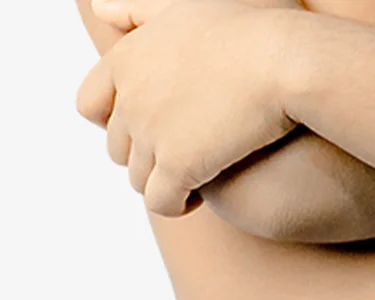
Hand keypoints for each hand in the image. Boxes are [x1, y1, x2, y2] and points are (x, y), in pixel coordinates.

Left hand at [76, 0, 302, 216]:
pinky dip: (176, 204)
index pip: (90, 105)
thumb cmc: (248, 29)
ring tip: (198, 178)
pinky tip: (200, 195)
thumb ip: (136, 9)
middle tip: (186, 156)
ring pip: (139, 180)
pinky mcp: (179, 167)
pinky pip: (161, 202)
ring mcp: (152, 136)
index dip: (118, 123)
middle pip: (119, 149)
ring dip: (164, 183)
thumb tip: (97, 9)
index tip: (154, 127)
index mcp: (125, 60)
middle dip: (146, 156)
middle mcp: (130, 99)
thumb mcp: (182, 5)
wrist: (285, 60)